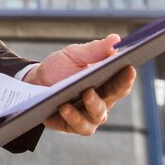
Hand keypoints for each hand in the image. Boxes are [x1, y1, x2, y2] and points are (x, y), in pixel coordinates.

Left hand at [22, 35, 136, 135]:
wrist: (35, 83)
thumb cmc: (59, 68)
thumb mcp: (74, 55)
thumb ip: (95, 50)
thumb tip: (116, 39)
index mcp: (106, 82)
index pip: (121, 81)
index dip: (127, 76)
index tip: (130, 68)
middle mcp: (101, 100)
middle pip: (114, 97)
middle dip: (116, 89)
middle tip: (114, 81)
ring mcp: (89, 115)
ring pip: (99, 114)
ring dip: (94, 104)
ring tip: (86, 93)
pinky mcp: (73, 125)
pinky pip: (79, 125)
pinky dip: (73, 116)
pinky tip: (64, 106)